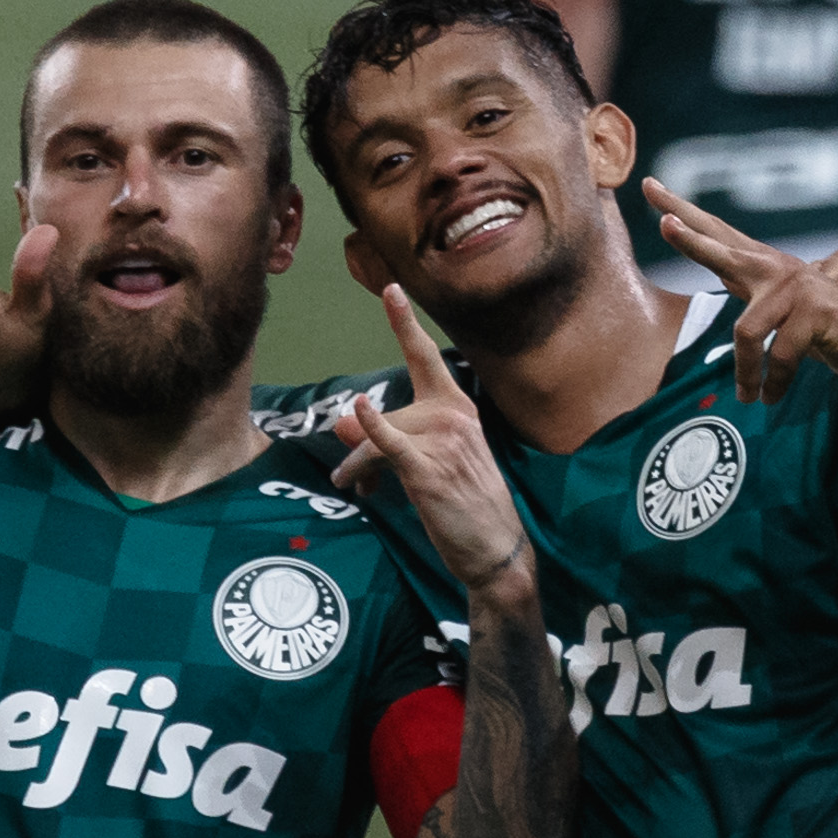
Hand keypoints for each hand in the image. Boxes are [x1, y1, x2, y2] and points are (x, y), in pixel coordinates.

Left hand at [336, 286, 532, 601]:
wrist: (495, 549)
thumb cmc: (466, 506)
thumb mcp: (427, 466)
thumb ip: (385, 440)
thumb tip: (341, 422)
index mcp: (459, 410)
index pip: (427, 359)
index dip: (405, 324)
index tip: (390, 289)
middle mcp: (453, 419)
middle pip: (387, 414)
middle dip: (362, 447)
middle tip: (350, 481)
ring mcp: (443, 444)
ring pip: (379, 438)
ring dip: (357, 466)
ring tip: (352, 488)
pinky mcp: (429, 472)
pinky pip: (392, 445)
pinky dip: (374, 430)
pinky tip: (359, 410)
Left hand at [645, 179, 837, 402]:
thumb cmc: (825, 335)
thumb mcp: (780, 317)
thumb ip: (754, 301)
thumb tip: (725, 295)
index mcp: (766, 269)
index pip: (719, 237)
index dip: (686, 216)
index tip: (651, 188)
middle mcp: (778, 270)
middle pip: (724, 252)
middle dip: (692, 239)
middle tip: (663, 221)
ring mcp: (797, 287)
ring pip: (747, 332)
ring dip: (746, 372)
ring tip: (746, 396)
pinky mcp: (814, 311)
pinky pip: (779, 354)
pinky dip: (773, 381)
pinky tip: (770, 397)